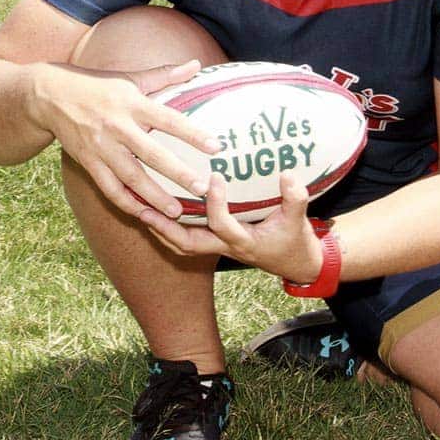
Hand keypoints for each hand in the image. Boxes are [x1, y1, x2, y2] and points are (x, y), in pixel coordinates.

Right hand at [34, 60, 220, 218]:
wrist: (50, 95)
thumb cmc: (98, 85)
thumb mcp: (130, 77)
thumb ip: (165, 75)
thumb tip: (196, 64)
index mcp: (131, 103)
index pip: (168, 119)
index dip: (192, 133)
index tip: (216, 146)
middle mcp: (117, 127)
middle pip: (151, 154)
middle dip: (177, 173)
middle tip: (203, 188)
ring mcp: (101, 147)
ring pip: (130, 177)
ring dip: (154, 196)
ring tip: (177, 212)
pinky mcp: (88, 162)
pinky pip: (109, 187)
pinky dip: (126, 203)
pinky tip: (145, 214)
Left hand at [138, 171, 326, 282]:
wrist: (296, 265)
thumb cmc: (295, 241)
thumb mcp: (298, 220)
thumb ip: (295, 198)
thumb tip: (287, 174)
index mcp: (244, 241)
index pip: (222, 224)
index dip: (216, 203)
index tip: (214, 178)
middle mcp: (225, 247)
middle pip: (187, 244)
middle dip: (165, 227)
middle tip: (145, 208)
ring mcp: (218, 247)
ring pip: (182, 244)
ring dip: (161, 228)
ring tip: (140, 209)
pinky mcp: (216, 243)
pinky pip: (187, 238)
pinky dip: (169, 228)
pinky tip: (156, 209)